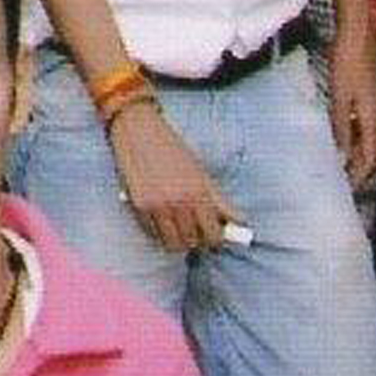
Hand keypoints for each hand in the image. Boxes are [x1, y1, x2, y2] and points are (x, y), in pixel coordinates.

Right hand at [107, 101, 232, 252]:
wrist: (139, 131)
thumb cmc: (172, 149)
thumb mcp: (201, 172)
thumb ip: (218, 200)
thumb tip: (237, 223)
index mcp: (200, 192)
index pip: (215, 233)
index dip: (219, 239)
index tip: (219, 237)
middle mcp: (180, 202)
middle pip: (195, 242)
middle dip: (199, 241)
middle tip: (200, 233)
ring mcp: (158, 207)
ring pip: (174, 244)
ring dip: (181, 241)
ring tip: (183, 230)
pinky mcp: (139, 208)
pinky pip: (154, 235)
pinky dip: (161, 234)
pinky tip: (165, 222)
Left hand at [325, 25, 375, 184]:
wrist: (357, 33)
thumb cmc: (347, 61)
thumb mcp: (339, 96)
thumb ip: (341, 126)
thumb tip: (342, 153)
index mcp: (372, 118)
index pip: (371, 157)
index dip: (361, 176)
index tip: (348, 189)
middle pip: (375, 153)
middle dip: (363, 171)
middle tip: (346, 184)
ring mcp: (374, 106)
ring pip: (371, 141)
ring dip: (359, 156)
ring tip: (343, 166)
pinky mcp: (368, 98)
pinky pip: (366, 128)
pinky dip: (356, 140)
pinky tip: (343, 139)